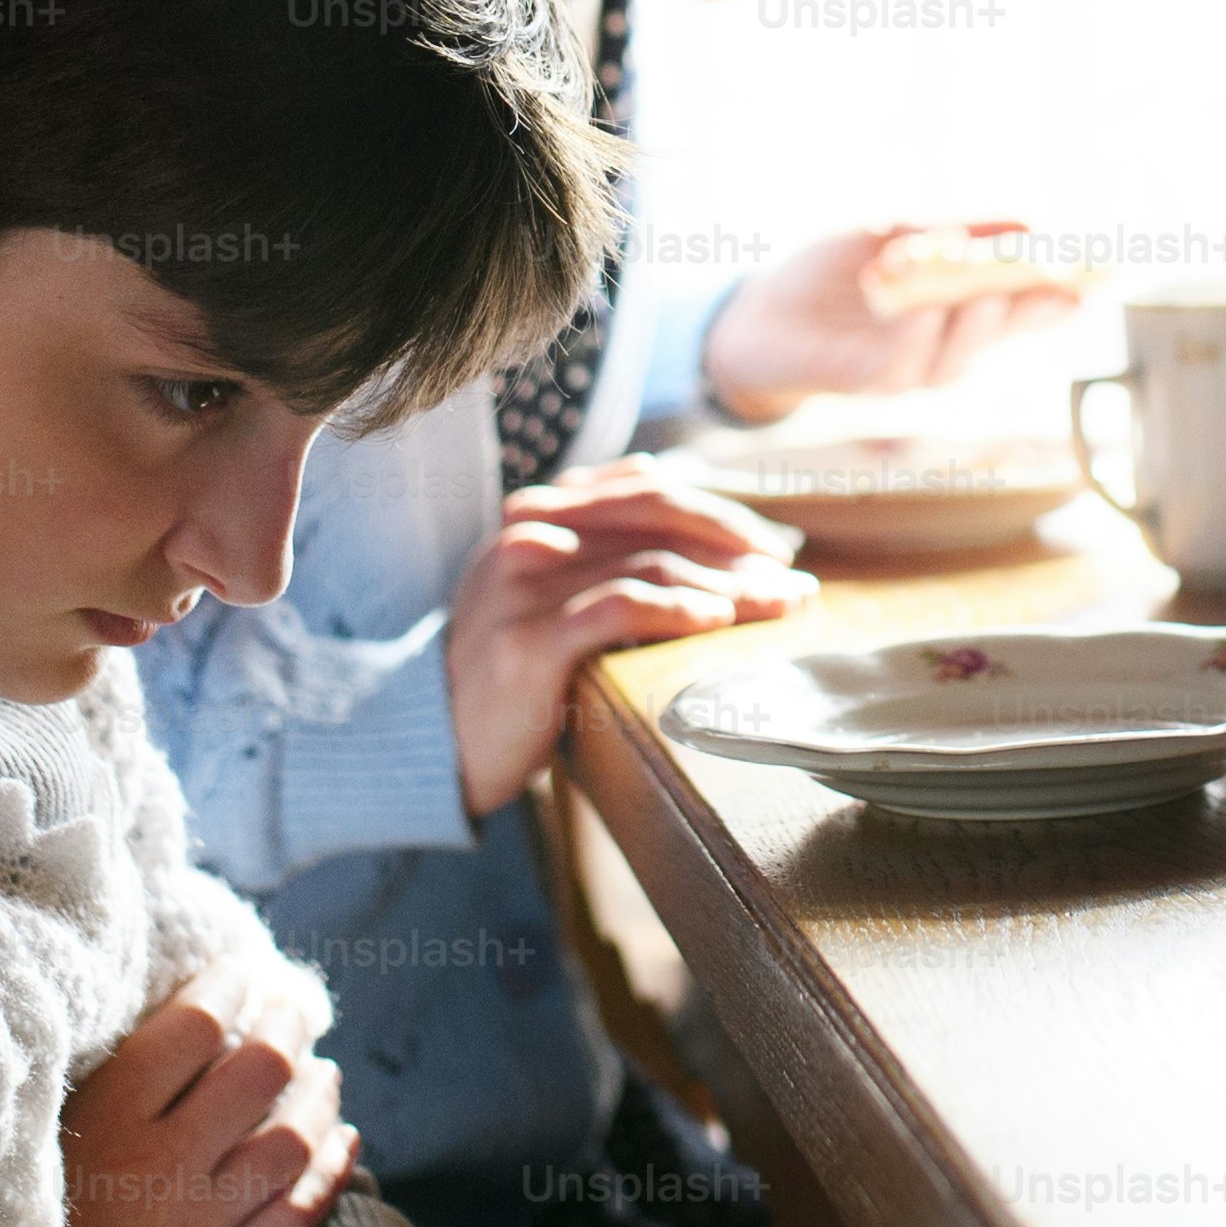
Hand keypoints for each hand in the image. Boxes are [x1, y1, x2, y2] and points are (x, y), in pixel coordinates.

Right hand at [60, 973, 353, 1226]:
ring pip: (293, 1142)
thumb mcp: (52, 1125)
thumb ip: (117, 1073)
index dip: (225, 986)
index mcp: (109, 1118)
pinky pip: (298, 1212)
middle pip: (260, 1072)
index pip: (194, 1027)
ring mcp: (197, 1224)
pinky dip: (330, 1170)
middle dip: (287, 1028)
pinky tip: (341, 1139)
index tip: (236, 973)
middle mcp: (161, 1167)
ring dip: (319, 1097)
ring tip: (322, 1073)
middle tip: (291, 1012)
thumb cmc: (36, 1203)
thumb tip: (200, 1013)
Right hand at [445, 459, 812, 815]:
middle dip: (739, 546)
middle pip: (660, 517)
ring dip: (729, 586)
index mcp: (537, 515)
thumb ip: (598, 545)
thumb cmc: (508, 671)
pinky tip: (716, 621)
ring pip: (653, 564)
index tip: (773, 549)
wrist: (433, 738)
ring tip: (776, 608)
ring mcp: (527, 586)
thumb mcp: (545, 592)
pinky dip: (678, 609)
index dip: (720, 513)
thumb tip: (670, 488)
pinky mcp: (532, 641)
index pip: (647, 490)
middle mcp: (530, 536)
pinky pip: (621, 607)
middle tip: (792, 582)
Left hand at [701, 221, 1089, 418]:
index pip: (1017, 309)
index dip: (1057, 298)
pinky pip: (894, 371)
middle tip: (1057, 290)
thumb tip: (1030, 222)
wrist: (754, 312)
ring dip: (974, 331)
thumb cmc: (829, 275)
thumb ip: (956, 233)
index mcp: (953, 312)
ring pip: (952, 362)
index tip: (1095, 277)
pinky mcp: (855, 383)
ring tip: (989, 297)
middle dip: (1029, 317)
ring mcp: (899, 369)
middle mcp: (936, 347)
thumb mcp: (896, 236)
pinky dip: (912, 343)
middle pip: (996, 340)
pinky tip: (923, 314)